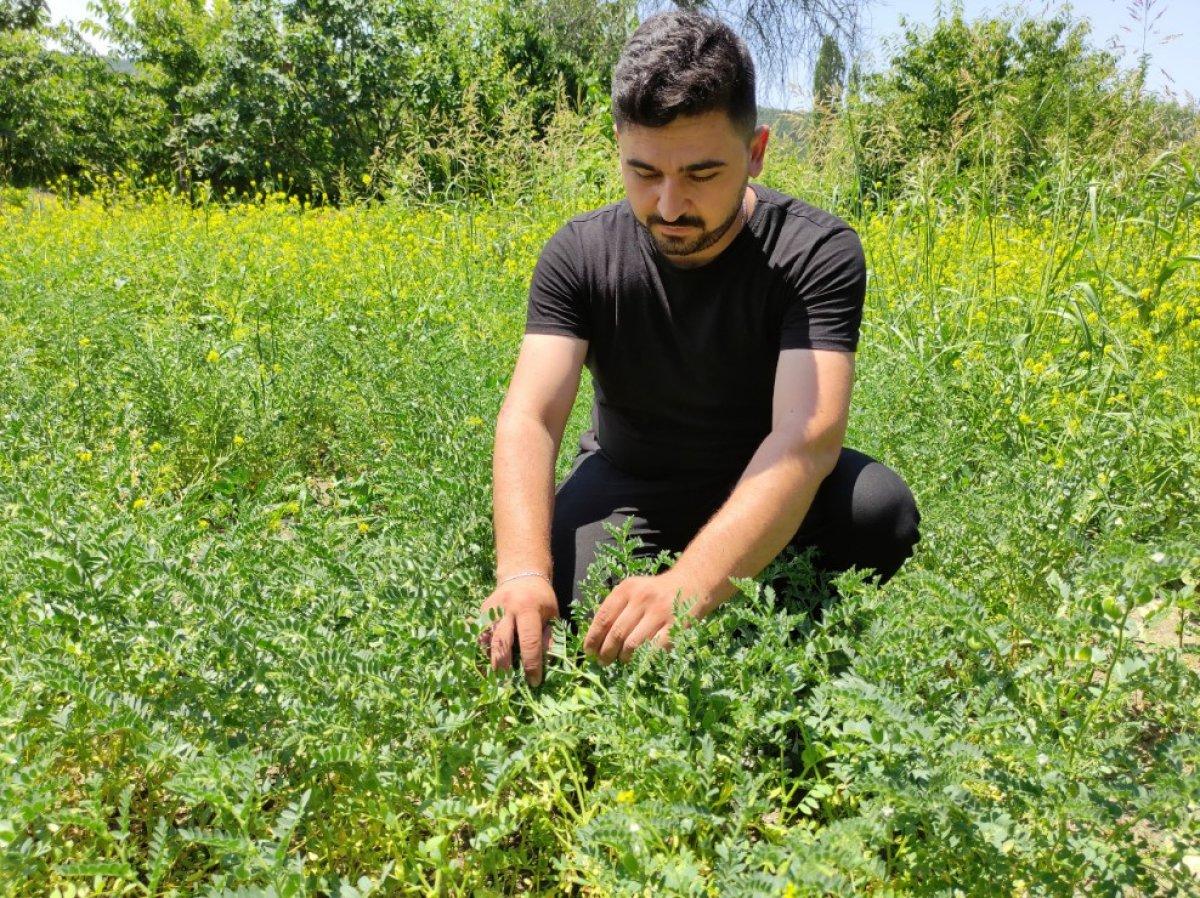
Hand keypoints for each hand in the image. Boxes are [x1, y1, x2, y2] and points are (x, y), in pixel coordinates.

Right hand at [476, 575, 558, 686]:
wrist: (521, 574)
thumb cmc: (541, 598)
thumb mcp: (553, 614)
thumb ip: (551, 636)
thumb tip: (548, 662)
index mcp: (528, 609)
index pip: (530, 641)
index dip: (531, 663)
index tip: (534, 681)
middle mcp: (507, 609)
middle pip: (502, 641)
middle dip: (504, 666)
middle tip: (507, 685)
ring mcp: (491, 610)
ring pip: (487, 639)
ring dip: (490, 660)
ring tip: (494, 679)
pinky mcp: (482, 611)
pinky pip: (479, 634)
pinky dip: (481, 650)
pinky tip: (485, 664)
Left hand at [582, 573, 701, 666]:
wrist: (690, 584)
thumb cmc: (654, 592)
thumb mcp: (632, 590)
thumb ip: (615, 608)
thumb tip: (595, 638)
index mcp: (627, 589)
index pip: (603, 617)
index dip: (593, 638)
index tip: (589, 651)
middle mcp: (643, 599)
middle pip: (617, 633)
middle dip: (606, 652)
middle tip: (604, 661)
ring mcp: (660, 613)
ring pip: (633, 644)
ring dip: (623, 657)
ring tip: (621, 660)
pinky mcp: (675, 627)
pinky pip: (654, 650)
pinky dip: (643, 659)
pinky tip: (639, 661)